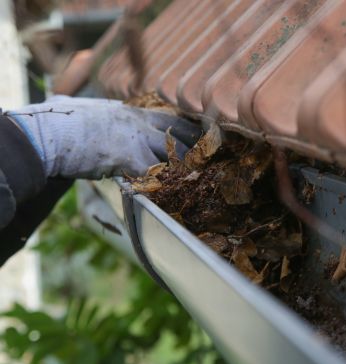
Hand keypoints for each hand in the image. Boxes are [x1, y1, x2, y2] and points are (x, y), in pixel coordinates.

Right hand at [7, 95, 201, 178]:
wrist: (50, 133)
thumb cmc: (62, 121)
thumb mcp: (86, 109)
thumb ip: (95, 110)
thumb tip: (70, 102)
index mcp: (131, 112)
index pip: (170, 117)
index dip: (188, 128)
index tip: (201, 135)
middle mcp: (139, 122)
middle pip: (179, 134)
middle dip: (195, 147)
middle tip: (208, 159)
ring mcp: (137, 139)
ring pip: (173, 154)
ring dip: (183, 169)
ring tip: (196, 180)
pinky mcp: (130, 158)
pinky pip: (156, 174)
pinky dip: (164, 184)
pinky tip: (171, 193)